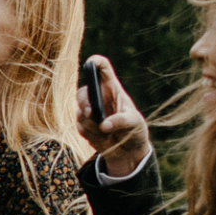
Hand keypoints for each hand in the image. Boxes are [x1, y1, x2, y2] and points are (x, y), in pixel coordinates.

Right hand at [76, 55, 152, 178]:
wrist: (128, 151)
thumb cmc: (135, 131)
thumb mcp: (135, 123)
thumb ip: (121, 121)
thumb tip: (104, 125)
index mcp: (112, 88)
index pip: (102, 69)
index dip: (95, 62)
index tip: (90, 63)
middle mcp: (98, 97)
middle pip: (83, 92)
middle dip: (84, 102)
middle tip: (91, 113)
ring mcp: (89, 112)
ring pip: (81, 113)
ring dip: (92, 125)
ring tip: (107, 133)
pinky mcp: (84, 126)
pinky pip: (80, 127)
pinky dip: (91, 135)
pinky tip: (103, 138)